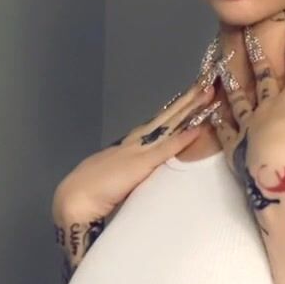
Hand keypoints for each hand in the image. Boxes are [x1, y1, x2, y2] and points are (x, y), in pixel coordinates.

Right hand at [53, 78, 220, 274]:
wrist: (76, 200)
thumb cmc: (95, 194)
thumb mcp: (121, 179)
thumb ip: (136, 174)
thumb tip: (149, 175)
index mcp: (131, 145)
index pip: (159, 123)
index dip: (176, 111)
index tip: (193, 97)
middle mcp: (137, 141)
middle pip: (167, 116)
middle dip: (188, 100)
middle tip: (208, 84)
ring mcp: (139, 150)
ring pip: (170, 123)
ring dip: (189, 109)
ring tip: (207, 92)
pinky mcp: (140, 164)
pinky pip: (166, 148)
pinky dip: (183, 138)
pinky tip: (199, 128)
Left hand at [209, 25, 284, 180]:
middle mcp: (269, 107)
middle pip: (263, 78)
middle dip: (257, 55)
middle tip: (247, 33)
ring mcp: (249, 126)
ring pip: (238, 99)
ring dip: (232, 81)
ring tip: (222, 63)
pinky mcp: (236, 149)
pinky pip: (224, 131)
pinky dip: (217, 119)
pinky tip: (210, 110)